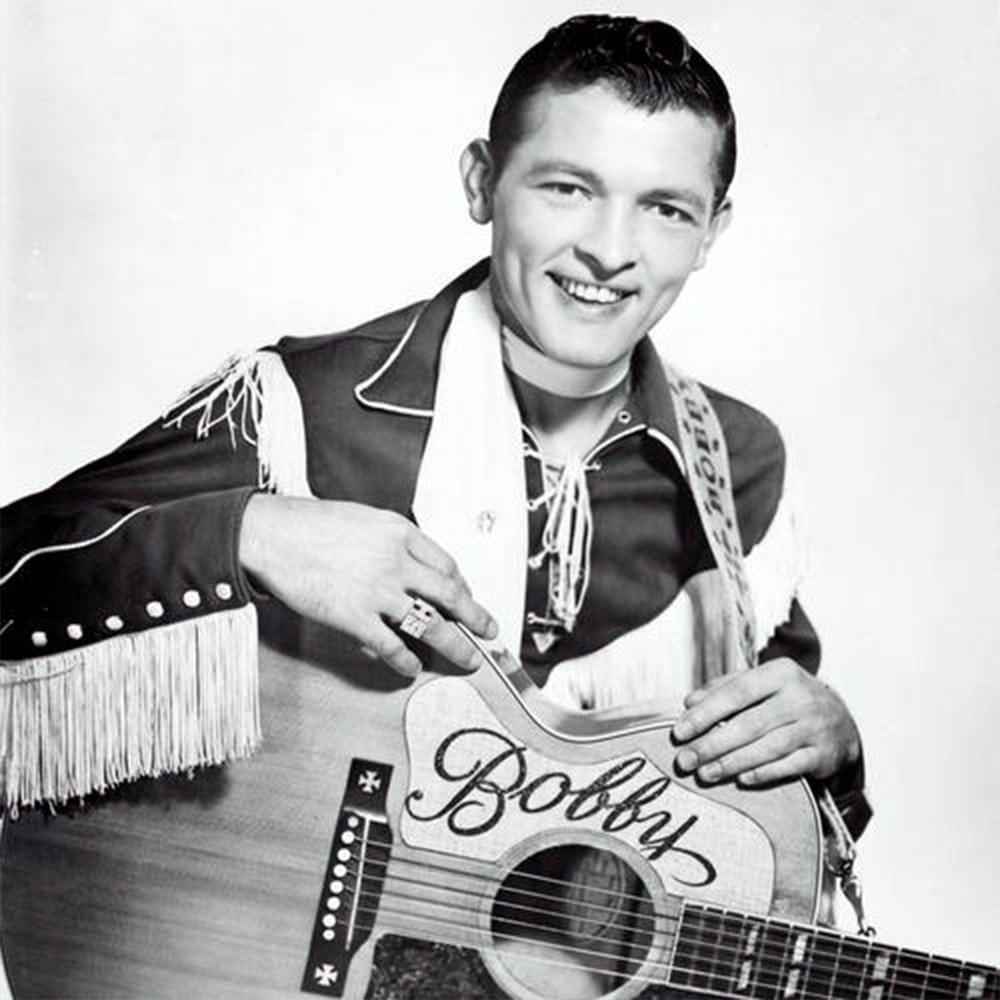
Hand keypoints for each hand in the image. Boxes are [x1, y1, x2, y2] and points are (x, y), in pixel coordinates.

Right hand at [239, 495, 497, 676]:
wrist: (272, 534)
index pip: (446, 564)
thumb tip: (409, 567)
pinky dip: (405, 661)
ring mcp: (378, 591)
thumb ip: (391, 541)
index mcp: (400, 533)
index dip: (462, 586)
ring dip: (453, 646)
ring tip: (467, 659)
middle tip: (489, 631)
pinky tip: (411, 668)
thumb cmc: (311, 524)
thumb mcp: (364, 519)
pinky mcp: (355, 616)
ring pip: (430, 624)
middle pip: (451, 594)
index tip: (467, 599)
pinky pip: (391, 645)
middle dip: (475, 617)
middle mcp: (397, 561)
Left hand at [671, 658, 859, 784]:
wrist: (842, 720)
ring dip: (731, 763)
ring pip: (766, 748)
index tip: (679, 732)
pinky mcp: (823, 755)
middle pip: (748, 724)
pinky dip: (764, 774)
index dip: (705, 713)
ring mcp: (814, 727)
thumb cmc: (788, 699)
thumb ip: (724, 688)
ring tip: (704, 774)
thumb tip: (689, 702)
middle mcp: (799, 698)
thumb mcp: (761, 683)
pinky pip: (788, 766)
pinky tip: (741, 780)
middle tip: (684, 760)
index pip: (736, 693)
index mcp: (780, 673)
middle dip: (711, 745)